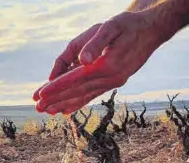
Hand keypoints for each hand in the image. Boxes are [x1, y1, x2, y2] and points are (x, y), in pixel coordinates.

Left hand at [33, 10, 171, 114]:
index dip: (57, 87)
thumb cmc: (127, 25)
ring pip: (84, 95)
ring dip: (65, 103)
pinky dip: (79, 102)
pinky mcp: (114, 82)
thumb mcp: (111, 26)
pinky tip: (67, 109)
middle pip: (78, 91)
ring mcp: (113, 82)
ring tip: (47, 111)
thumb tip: (82, 60)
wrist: (151, 30)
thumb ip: (95, 43)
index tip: (40, 94)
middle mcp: (111, 78)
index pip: (76, 79)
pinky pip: (92, 95)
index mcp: (107, 65)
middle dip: (56, 99)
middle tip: (37, 107)